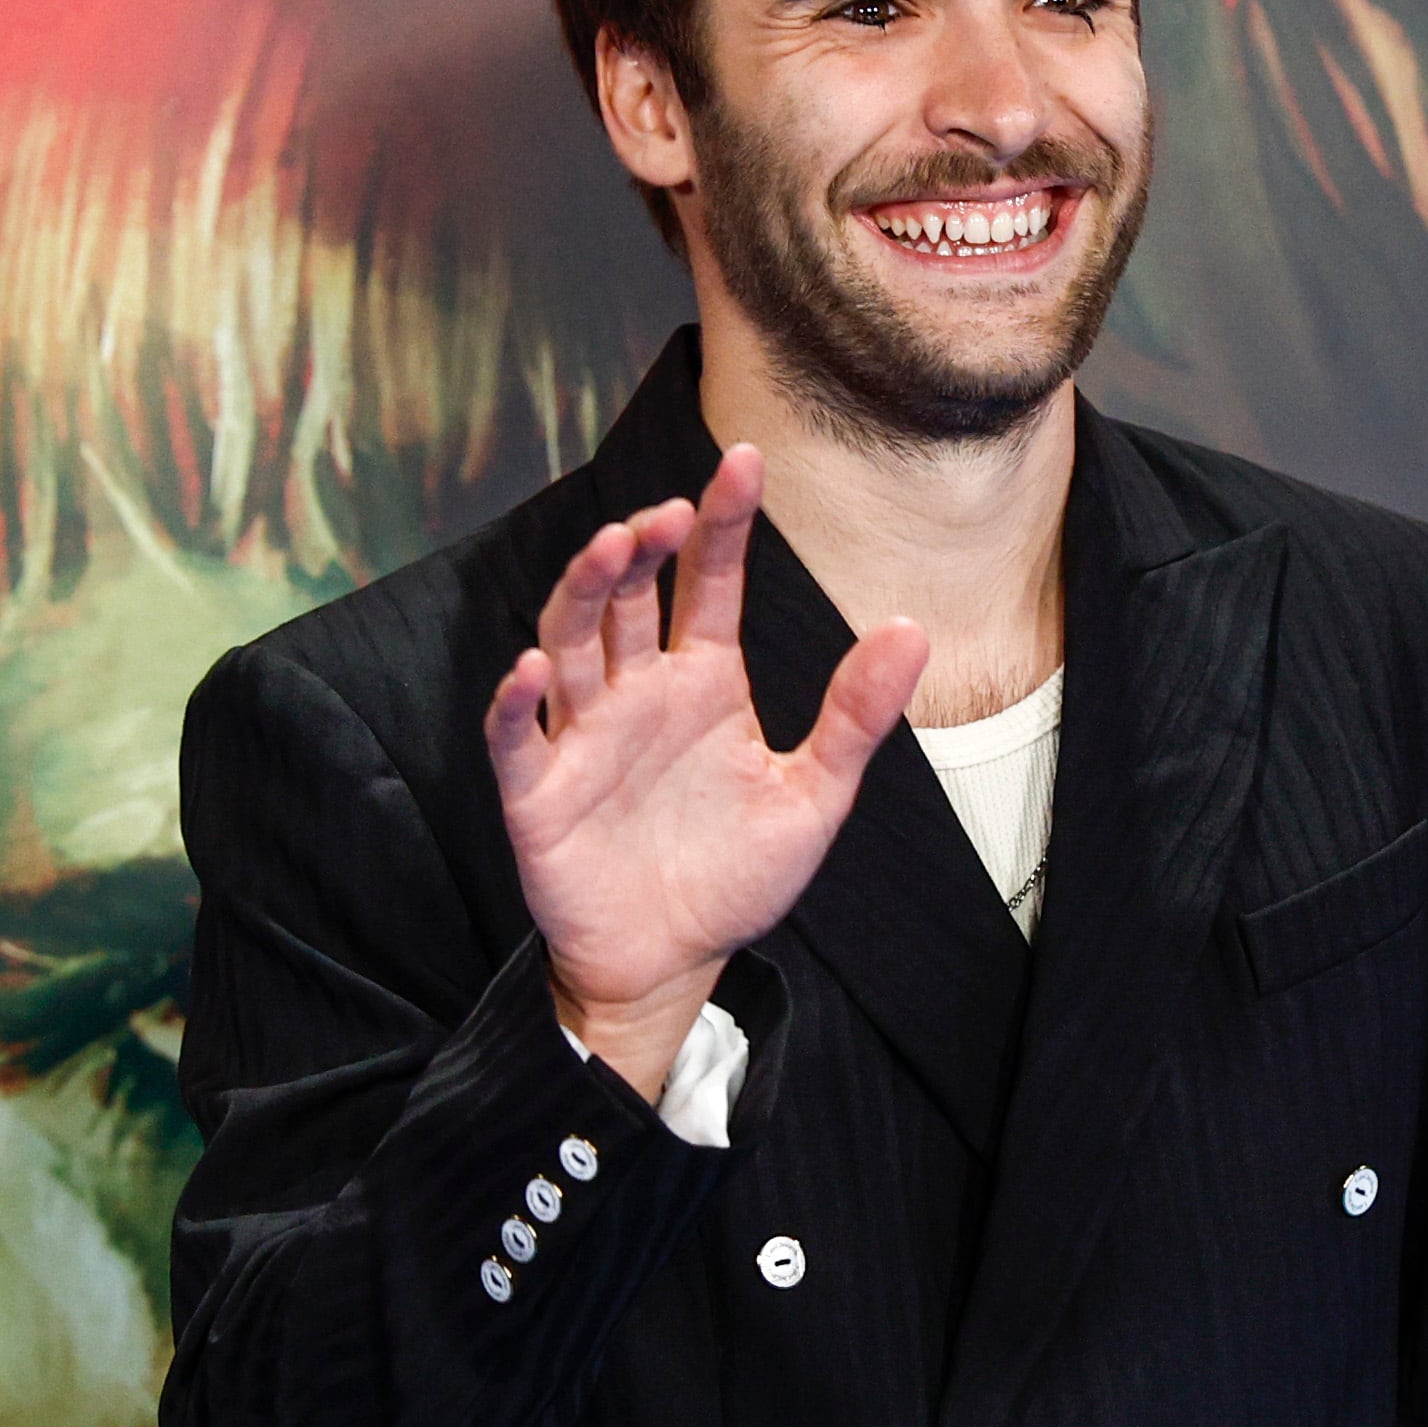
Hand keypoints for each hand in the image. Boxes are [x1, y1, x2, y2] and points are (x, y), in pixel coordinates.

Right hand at [484, 445, 927, 1098]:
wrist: (673, 964)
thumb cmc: (736, 877)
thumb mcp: (814, 798)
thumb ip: (855, 718)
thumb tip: (910, 630)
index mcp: (704, 682)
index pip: (711, 584)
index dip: (722, 524)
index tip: (744, 462)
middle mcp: (638, 694)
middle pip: (629, 598)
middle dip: (641, 548)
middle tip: (665, 510)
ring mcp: (583, 738)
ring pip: (570, 643)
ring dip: (584, 593)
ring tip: (611, 549)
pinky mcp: (539, 793)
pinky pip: (517, 738)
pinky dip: (516, 702)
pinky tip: (532, 670)